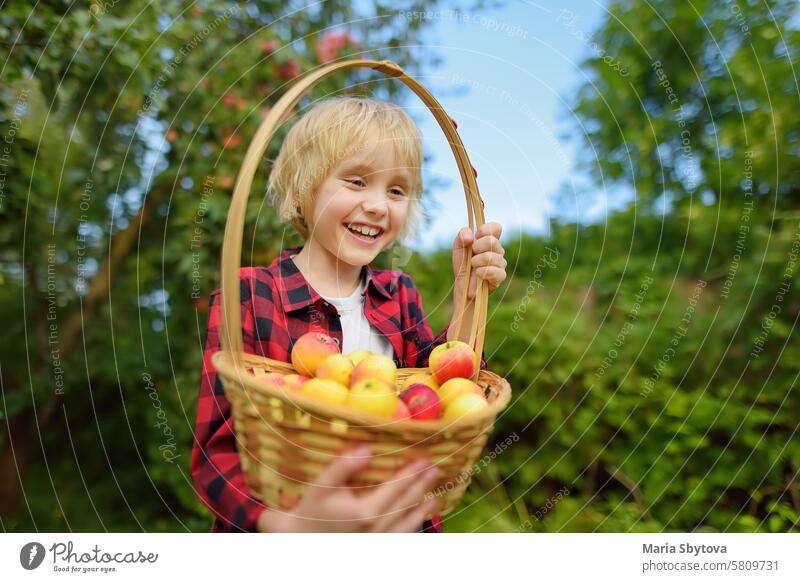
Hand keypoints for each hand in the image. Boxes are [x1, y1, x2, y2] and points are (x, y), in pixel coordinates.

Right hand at [256, 445, 441, 531]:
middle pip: (406, 504)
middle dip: (421, 486)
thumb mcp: (322, 485)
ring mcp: (378, 542)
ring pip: (407, 524)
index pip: (396, 488)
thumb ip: (344, 466)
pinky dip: (412, 527)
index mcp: (366, 512)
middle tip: (435, 471)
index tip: (424, 459)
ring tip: (433, 496)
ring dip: (421, 508)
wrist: (300, 541)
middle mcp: (377, 529)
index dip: (411, 473)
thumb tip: (367, 448)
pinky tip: (417, 519)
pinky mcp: (376, 550)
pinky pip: (399, 538)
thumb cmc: (311, 511)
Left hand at [452, 221, 506, 301]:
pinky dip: (484, 272)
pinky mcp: (500, 276)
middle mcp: (497, 250)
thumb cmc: (463, 265)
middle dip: (477, 247)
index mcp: (489, 240)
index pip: (496, 228)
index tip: (477, 235)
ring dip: (477, 262)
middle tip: (471, 256)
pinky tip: (478, 274)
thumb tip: (470, 236)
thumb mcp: (458, 248)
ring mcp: (500, 263)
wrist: (463, 286)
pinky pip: (496, 271)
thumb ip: (462, 236)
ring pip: (491, 257)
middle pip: (492, 241)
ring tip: (473, 267)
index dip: (487, 229)